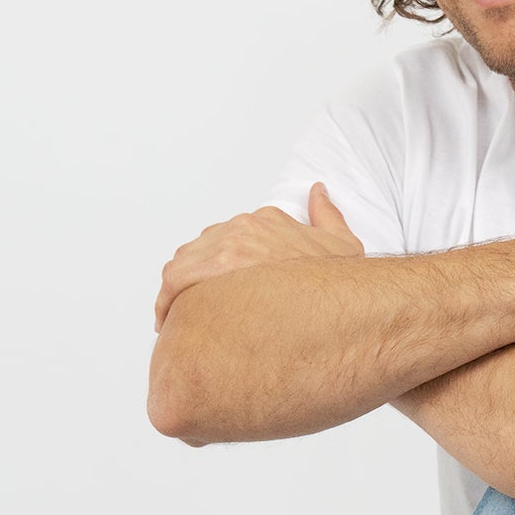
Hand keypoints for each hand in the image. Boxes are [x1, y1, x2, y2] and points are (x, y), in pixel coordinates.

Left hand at [153, 182, 363, 331]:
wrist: (348, 300)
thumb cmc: (343, 284)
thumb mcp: (342, 244)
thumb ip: (327, 216)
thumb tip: (318, 192)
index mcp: (266, 222)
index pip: (222, 240)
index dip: (209, 268)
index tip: (206, 289)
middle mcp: (243, 230)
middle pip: (197, 253)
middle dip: (189, 283)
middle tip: (182, 311)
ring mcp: (227, 248)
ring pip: (182, 267)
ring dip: (175, 293)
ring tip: (172, 320)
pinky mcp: (215, 270)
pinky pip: (176, 281)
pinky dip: (166, 301)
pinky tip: (166, 322)